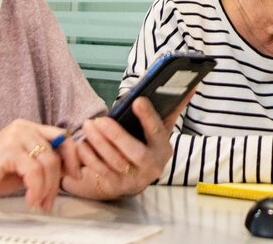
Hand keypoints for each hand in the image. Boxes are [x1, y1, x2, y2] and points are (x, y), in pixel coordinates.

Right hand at [0, 119, 78, 211]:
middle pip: (58, 152)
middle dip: (59, 179)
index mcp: (27, 128)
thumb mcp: (21, 167)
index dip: (73, 156)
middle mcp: (23, 128)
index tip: (74, 175)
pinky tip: (30, 200)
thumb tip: (67, 171)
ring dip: (48, 188)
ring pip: (48, 163)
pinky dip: (36, 190)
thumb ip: (41, 164)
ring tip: (40, 203)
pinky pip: (35, 172)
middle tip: (53, 198)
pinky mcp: (9, 150)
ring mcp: (16, 136)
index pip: (62, 136)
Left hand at [61, 96, 182, 199]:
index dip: (148, 117)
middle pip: (135, 152)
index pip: (158, 131)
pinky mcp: (117, 186)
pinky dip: (90, 158)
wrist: (136, 174)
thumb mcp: (158, 128)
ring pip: (115, 162)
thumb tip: (191, 86)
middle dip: (117, 135)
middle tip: (100, 119)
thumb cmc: (146, 143)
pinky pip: (102, 172)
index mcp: (164, 148)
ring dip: (99, 144)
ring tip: (88, 126)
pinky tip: (82, 144)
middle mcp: (153, 166)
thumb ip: (172, 108)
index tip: (137, 101)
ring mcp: (135, 179)